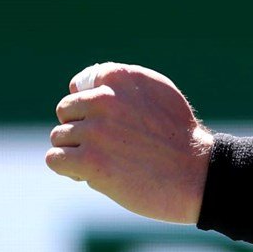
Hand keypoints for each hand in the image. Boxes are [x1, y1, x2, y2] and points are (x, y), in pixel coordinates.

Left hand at [47, 61, 211, 224]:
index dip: (89, 107)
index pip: (78, 85)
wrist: (196, 174)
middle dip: (81, 129)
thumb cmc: (180, 136)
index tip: (109, 122)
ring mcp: (96, 130)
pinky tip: (90, 175)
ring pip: (60, 137)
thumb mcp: (158, 92)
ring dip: (76, 152)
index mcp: (119, 77)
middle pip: (66, 111)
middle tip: (106, 146)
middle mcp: (104, 98)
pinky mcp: (91, 161)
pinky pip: (56, 159)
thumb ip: (121, 85)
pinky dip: (68, 169)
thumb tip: (81, 85)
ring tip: (104, 162)